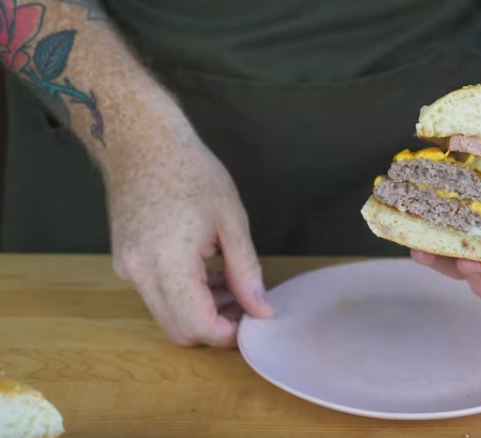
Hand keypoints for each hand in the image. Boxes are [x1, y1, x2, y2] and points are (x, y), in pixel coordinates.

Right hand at [107, 138, 272, 347]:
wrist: (143, 142)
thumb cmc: (193, 172)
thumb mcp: (232, 221)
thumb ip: (246, 272)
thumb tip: (261, 311)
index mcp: (168, 262)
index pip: (198, 325)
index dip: (228, 334)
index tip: (253, 321)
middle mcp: (139, 273)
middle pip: (179, 329)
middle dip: (215, 327)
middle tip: (246, 305)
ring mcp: (126, 269)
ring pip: (166, 315)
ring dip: (200, 312)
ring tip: (231, 284)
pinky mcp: (123, 262)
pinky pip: (155, 295)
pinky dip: (182, 296)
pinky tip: (206, 271)